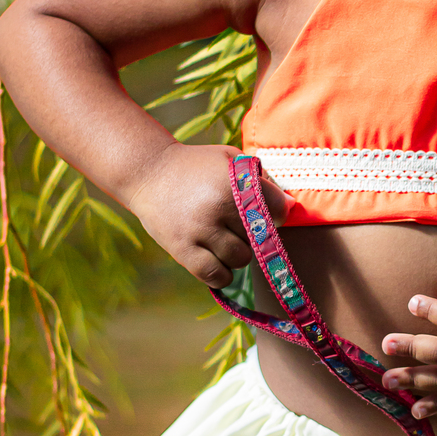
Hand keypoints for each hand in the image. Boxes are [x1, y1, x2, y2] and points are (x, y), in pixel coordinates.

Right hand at [125, 142, 288, 286]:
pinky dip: (222, 273)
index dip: (276, 213)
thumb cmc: (197, 165)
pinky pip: (216, 276)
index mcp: (234, 184)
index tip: (266, 211)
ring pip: (240, 259)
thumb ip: (261, 179)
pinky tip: (216, 258)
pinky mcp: (182, 250)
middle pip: (260, 238)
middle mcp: (218, 209)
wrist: (147, 171)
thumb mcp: (230, 159)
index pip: (278, 211)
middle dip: (254, 232)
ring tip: (224, 238)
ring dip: (237, 252)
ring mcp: (199, 231)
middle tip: (237, 223)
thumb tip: (289, 208)